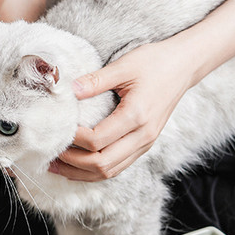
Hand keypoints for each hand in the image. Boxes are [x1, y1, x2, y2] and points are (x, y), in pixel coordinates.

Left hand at [50, 38, 196, 180]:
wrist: (184, 67)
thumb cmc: (156, 62)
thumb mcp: (125, 65)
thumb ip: (96, 79)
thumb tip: (68, 89)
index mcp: (137, 116)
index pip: (98, 140)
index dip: (74, 139)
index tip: (58, 129)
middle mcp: (143, 136)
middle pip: (102, 164)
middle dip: (73, 163)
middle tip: (50, 154)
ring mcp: (145, 144)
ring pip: (110, 172)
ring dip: (81, 172)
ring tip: (58, 165)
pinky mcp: (144, 145)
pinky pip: (117, 167)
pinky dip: (95, 170)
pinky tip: (77, 165)